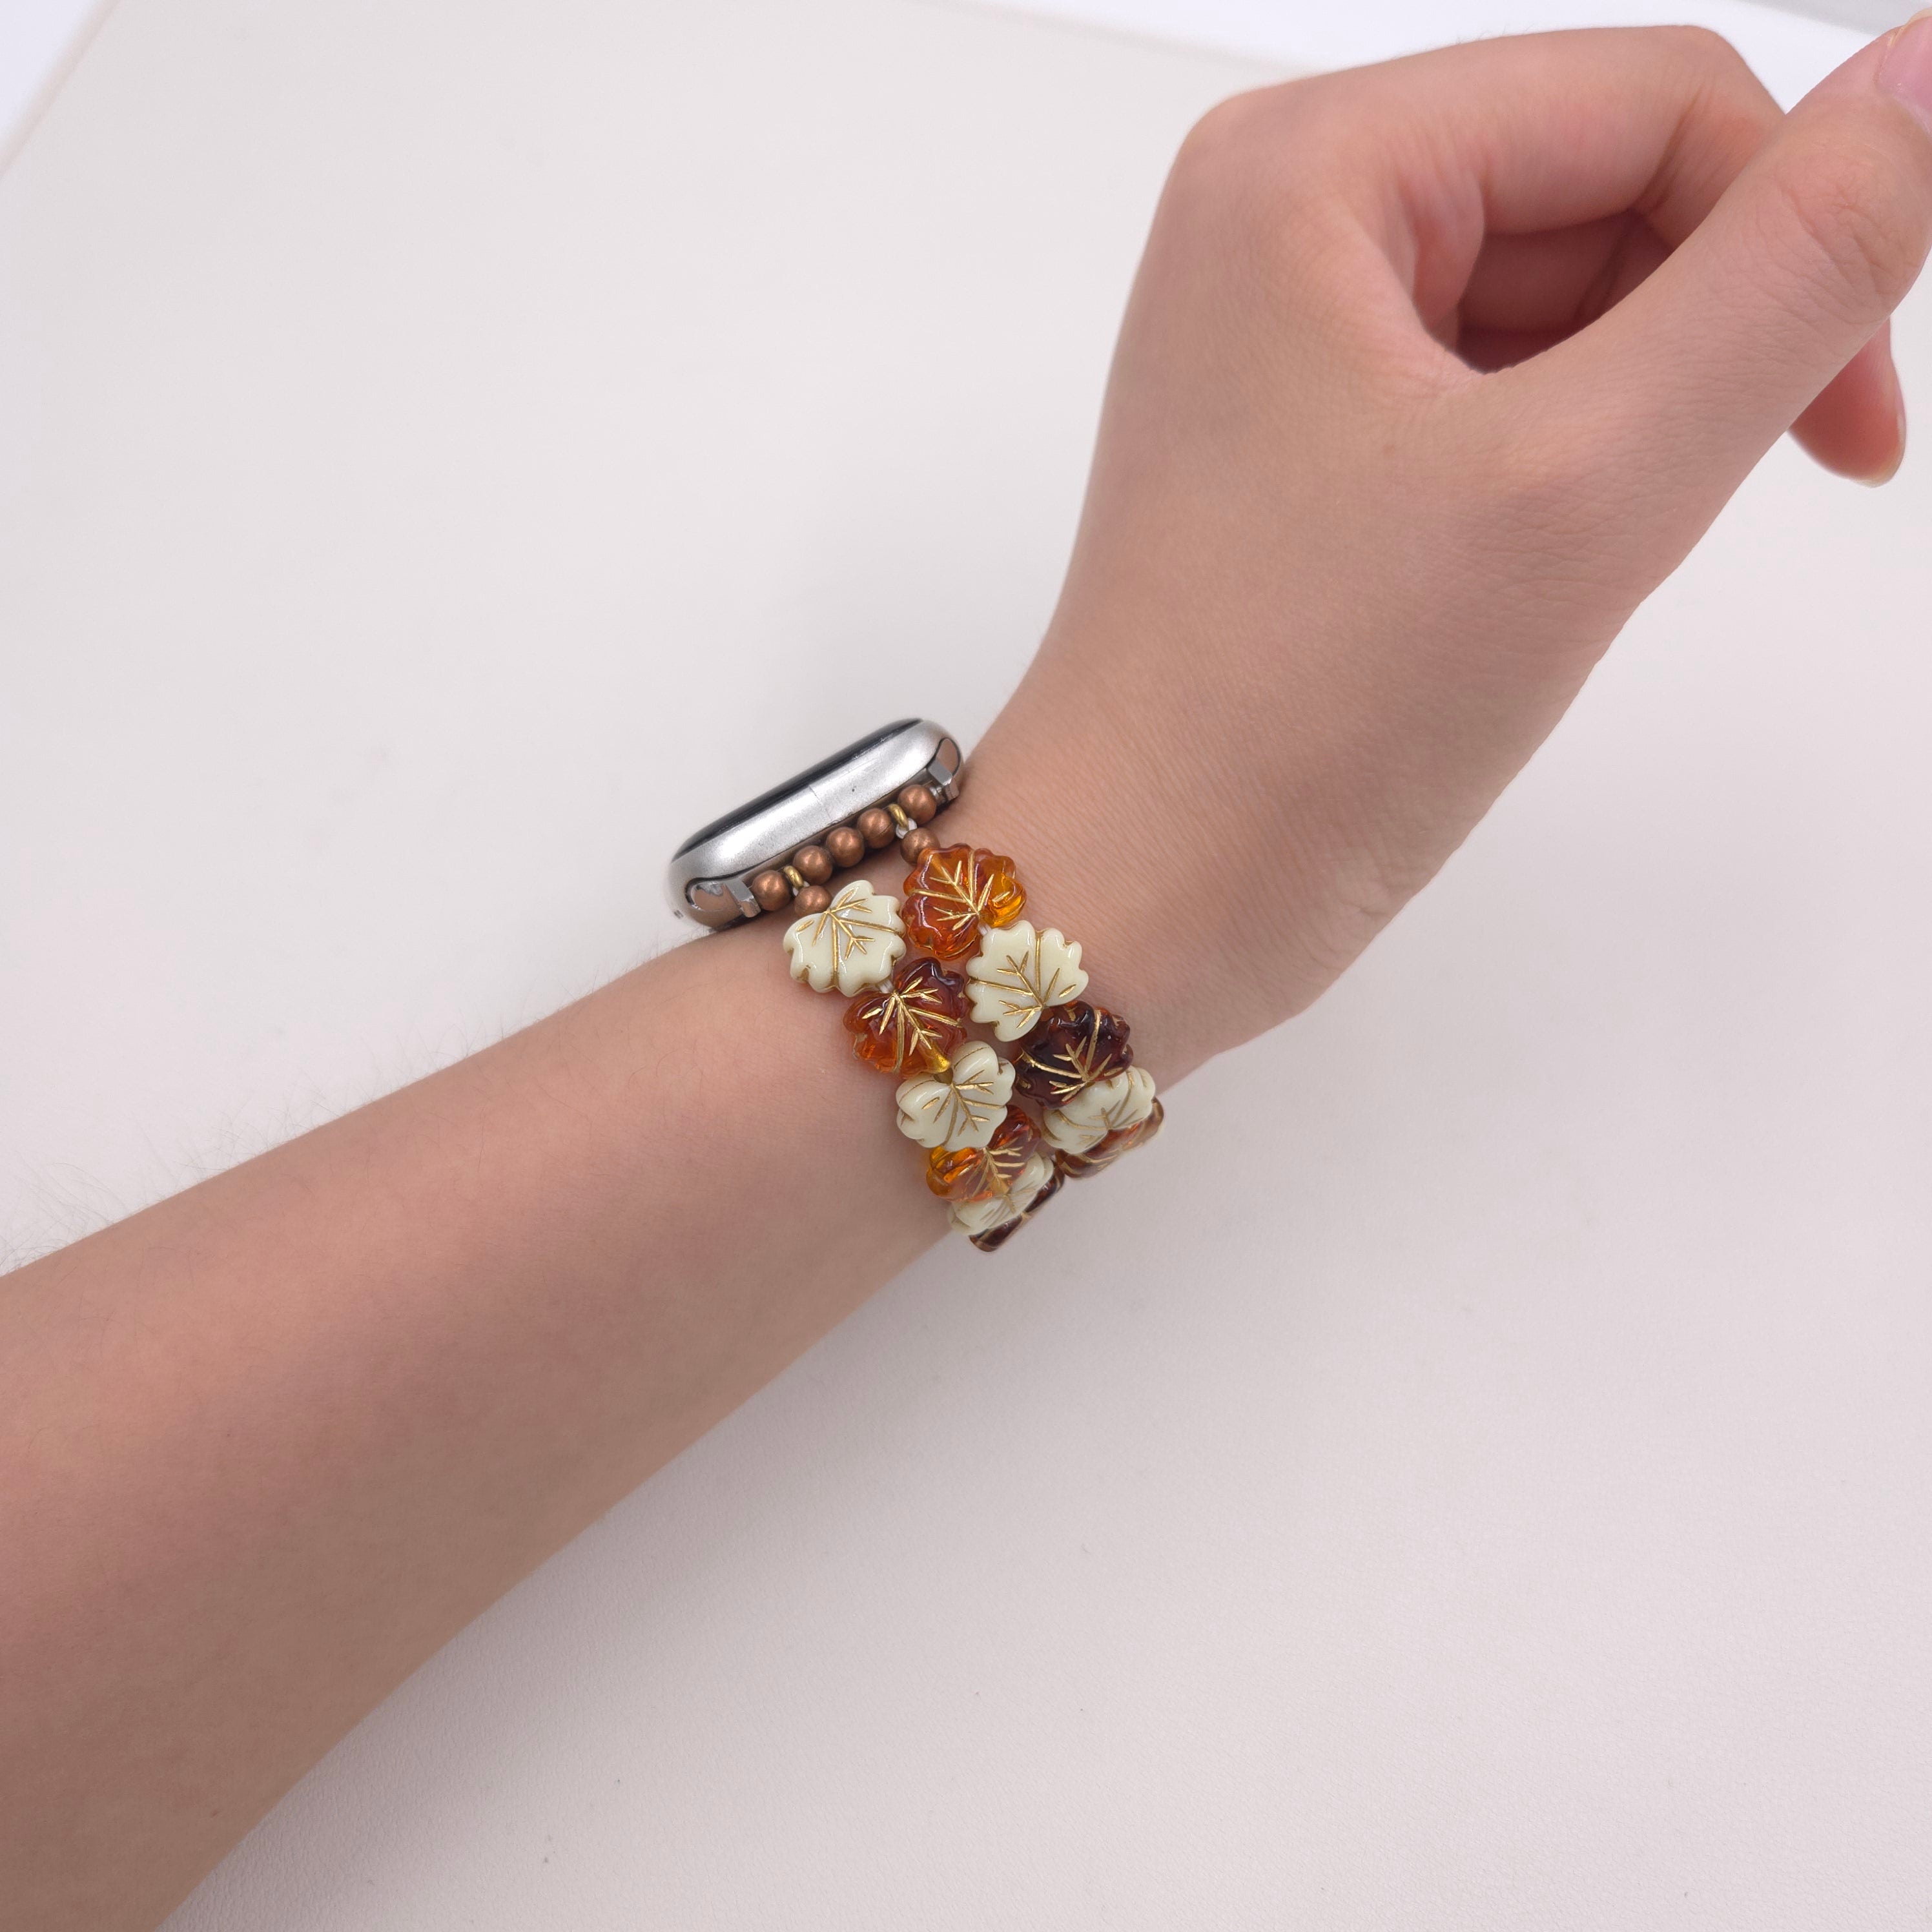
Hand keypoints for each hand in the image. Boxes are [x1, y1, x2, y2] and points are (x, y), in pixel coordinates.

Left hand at [961, 24, 1931, 1078]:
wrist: (1136, 898)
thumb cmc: (1308, 714)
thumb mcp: (1587, 480)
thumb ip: (1789, 270)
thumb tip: (1927, 76)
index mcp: (1311, 168)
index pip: (1655, 100)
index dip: (1802, 236)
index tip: (1855, 437)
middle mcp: (1283, 221)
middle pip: (1607, 190)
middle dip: (1700, 343)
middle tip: (1662, 520)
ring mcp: (1288, 339)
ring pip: (1565, 306)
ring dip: (1635, 425)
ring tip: (1556, 571)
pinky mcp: (1309, 448)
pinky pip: (1498, 399)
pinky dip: (1565, 474)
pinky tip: (1518, 579)